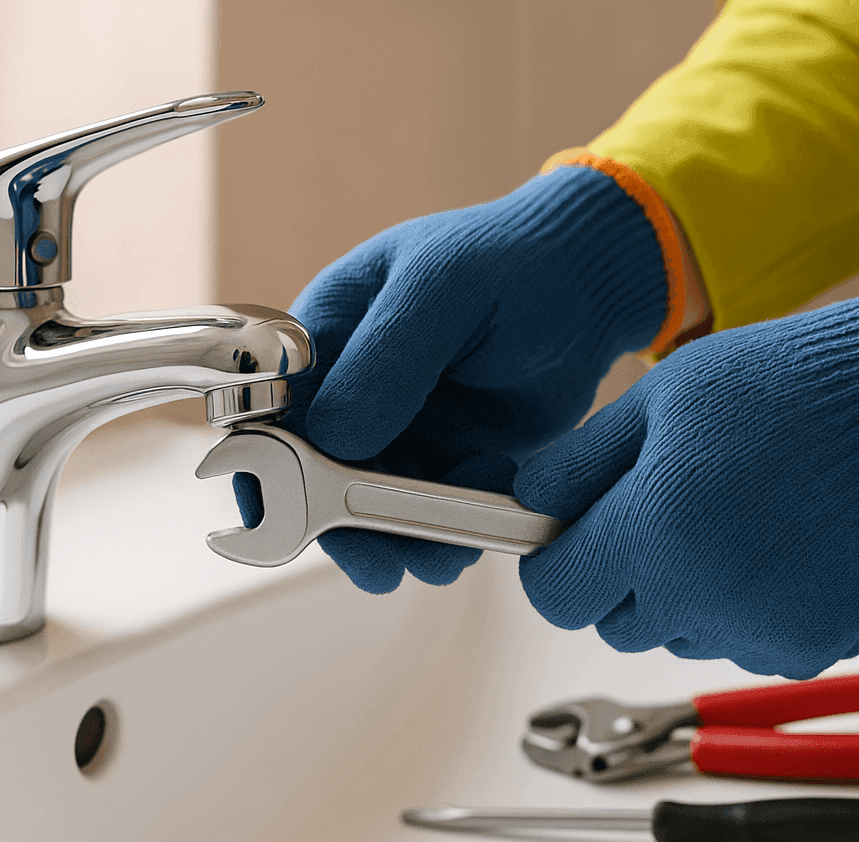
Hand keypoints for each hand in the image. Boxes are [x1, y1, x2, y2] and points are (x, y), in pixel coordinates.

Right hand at [236, 161, 686, 593]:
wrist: (589, 286)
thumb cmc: (512, 259)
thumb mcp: (441, 289)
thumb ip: (386, 359)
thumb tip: (333, 437)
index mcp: (328, 334)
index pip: (273, 411)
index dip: (269, 466)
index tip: (293, 512)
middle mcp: (353, 389)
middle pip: (316, 474)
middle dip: (344, 525)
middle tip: (378, 564)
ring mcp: (398, 429)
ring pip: (372, 505)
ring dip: (400, 540)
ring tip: (441, 556)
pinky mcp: (444, 460)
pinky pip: (427, 512)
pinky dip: (447, 532)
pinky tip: (477, 526)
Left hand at [515, 258, 858, 678]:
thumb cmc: (780, 390)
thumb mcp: (653, 403)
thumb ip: (576, 467)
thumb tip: (527, 507)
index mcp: (649, 533)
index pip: (554, 594)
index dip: (558, 563)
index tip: (574, 539)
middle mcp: (700, 597)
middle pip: (615, 621)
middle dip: (623, 577)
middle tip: (669, 511)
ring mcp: (759, 630)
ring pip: (679, 635)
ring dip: (688, 595)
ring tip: (736, 520)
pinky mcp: (811, 646)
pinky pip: (745, 643)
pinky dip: (751, 609)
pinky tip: (779, 548)